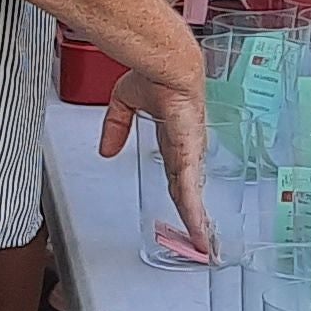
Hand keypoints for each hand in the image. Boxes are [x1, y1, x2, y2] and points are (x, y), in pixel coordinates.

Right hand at [99, 58, 215, 260]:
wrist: (166, 64)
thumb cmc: (153, 74)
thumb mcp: (126, 102)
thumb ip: (116, 126)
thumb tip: (106, 149)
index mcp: (173, 140)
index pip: (178, 176)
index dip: (182, 195)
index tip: (186, 211)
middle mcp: (185, 150)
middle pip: (189, 192)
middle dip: (195, 218)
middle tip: (202, 240)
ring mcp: (189, 154)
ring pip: (192, 197)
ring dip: (197, 223)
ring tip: (204, 246)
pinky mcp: (188, 154)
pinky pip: (190, 189)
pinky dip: (194, 211)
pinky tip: (199, 229)